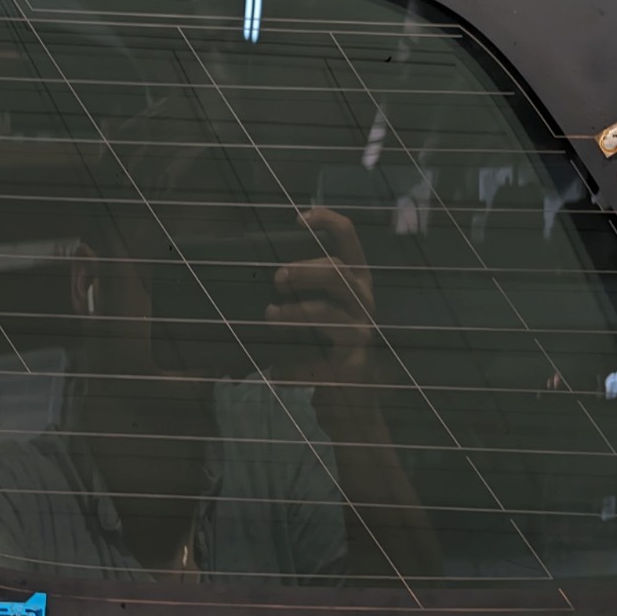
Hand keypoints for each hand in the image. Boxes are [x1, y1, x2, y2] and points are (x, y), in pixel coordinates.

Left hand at [266, 207, 376, 385]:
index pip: (349, 237)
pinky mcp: (354, 361)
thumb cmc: (323, 342)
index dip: (326, 221)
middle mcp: (362, 298)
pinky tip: (279, 373)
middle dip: (302, 271)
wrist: (348, 395)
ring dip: (293, 312)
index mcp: (354, 277)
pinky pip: (319, 356)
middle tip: (276, 280)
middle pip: (336, 271)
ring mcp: (361, 329)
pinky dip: (294, 364)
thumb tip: (254, 273)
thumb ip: (296, 288)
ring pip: (326, 310)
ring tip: (270, 316)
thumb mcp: (312, 307)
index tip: (298, 219)